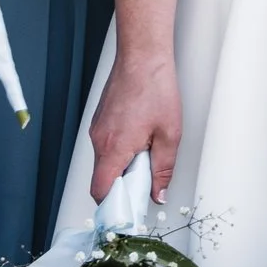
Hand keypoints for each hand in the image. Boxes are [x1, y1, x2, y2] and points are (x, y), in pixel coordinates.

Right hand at [89, 52, 180, 203]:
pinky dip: (120, 150)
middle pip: (103, 177)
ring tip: (147, 150)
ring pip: (105, 161)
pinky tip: (140, 137)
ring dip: (123, 165)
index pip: (101, 190)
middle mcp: (99, 140)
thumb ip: (163, 170)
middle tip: (147, 179)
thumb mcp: (169, 135)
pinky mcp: (100, 120)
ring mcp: (97, 129)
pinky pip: (106, 145)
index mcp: (114, 147)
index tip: (129, 210)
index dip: (113, 205)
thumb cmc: (154, 87)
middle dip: (124, 185)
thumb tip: (158, 193)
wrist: (141, 56)